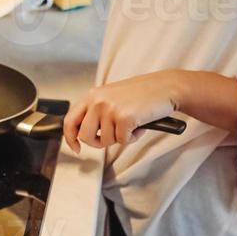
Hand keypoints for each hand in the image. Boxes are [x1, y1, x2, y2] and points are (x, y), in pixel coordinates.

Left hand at [64, 71, 181, 150]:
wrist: (166, 87)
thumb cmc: (143, 93)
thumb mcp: (112, 97)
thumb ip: (97, 111)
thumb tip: (85, 135)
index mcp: (92, 95)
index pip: (70, 120)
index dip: (70, 138)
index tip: (76, 148)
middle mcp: (98, 101)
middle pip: (85, 136)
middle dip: (98, 142)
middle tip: (113, 137)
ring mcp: (110, 109)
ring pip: (105, 141)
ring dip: (120, 137)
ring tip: (132, 123)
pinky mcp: (124, 118)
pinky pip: (122, 141)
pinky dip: (133, 137)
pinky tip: (139, 124)